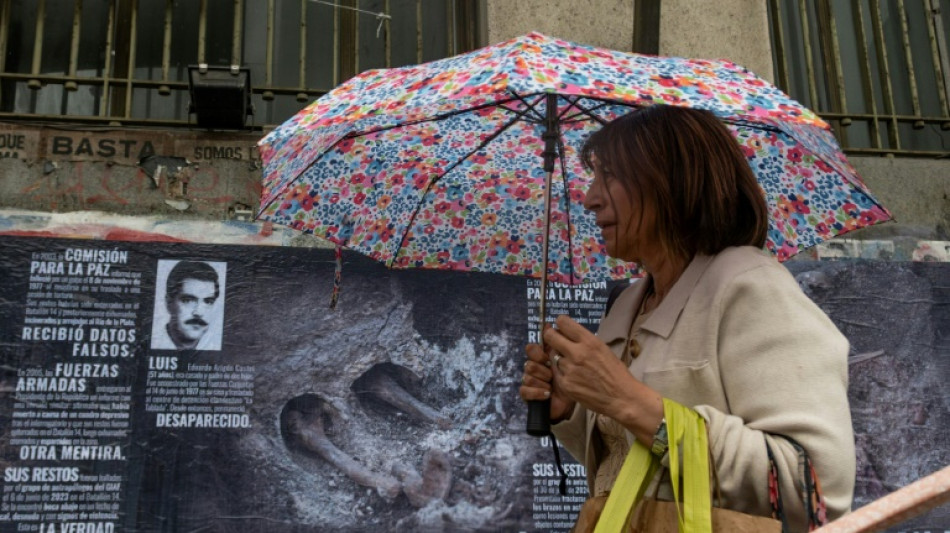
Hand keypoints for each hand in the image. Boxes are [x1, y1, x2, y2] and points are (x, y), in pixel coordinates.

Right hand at [519, 325, 575, 422]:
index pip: (533, 347)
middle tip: (551, 370)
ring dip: (541, 378)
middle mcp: (539, 366)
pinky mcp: (532, 396)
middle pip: (528, 358)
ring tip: (552, 383)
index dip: (538, 349)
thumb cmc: (583, 376)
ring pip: (527, 373)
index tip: (549, 352)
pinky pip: (524, 391)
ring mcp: (534, 381)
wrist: (587, 398)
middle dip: (539, 363)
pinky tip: (548, 393)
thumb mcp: (575, 354)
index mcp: (547, 356)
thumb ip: (562, 339)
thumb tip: (548, 324)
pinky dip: (537, 392)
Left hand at [544, 315, 662, 442]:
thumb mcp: (602, 348)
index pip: (563, 322)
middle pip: (550, 336)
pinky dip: (562, 373)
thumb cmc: (616, 372)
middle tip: (555, 341)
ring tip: (572, 366)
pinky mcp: (565, 384)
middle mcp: (577, 353)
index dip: (560, 324)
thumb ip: (584, 340)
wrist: (621, 397)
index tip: (561, 328)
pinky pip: (556, 373)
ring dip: (559, 358)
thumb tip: (567, 333)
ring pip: (553, 357)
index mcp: (589, 341)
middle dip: (551, 337)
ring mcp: (569, 369)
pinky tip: (573, 377)